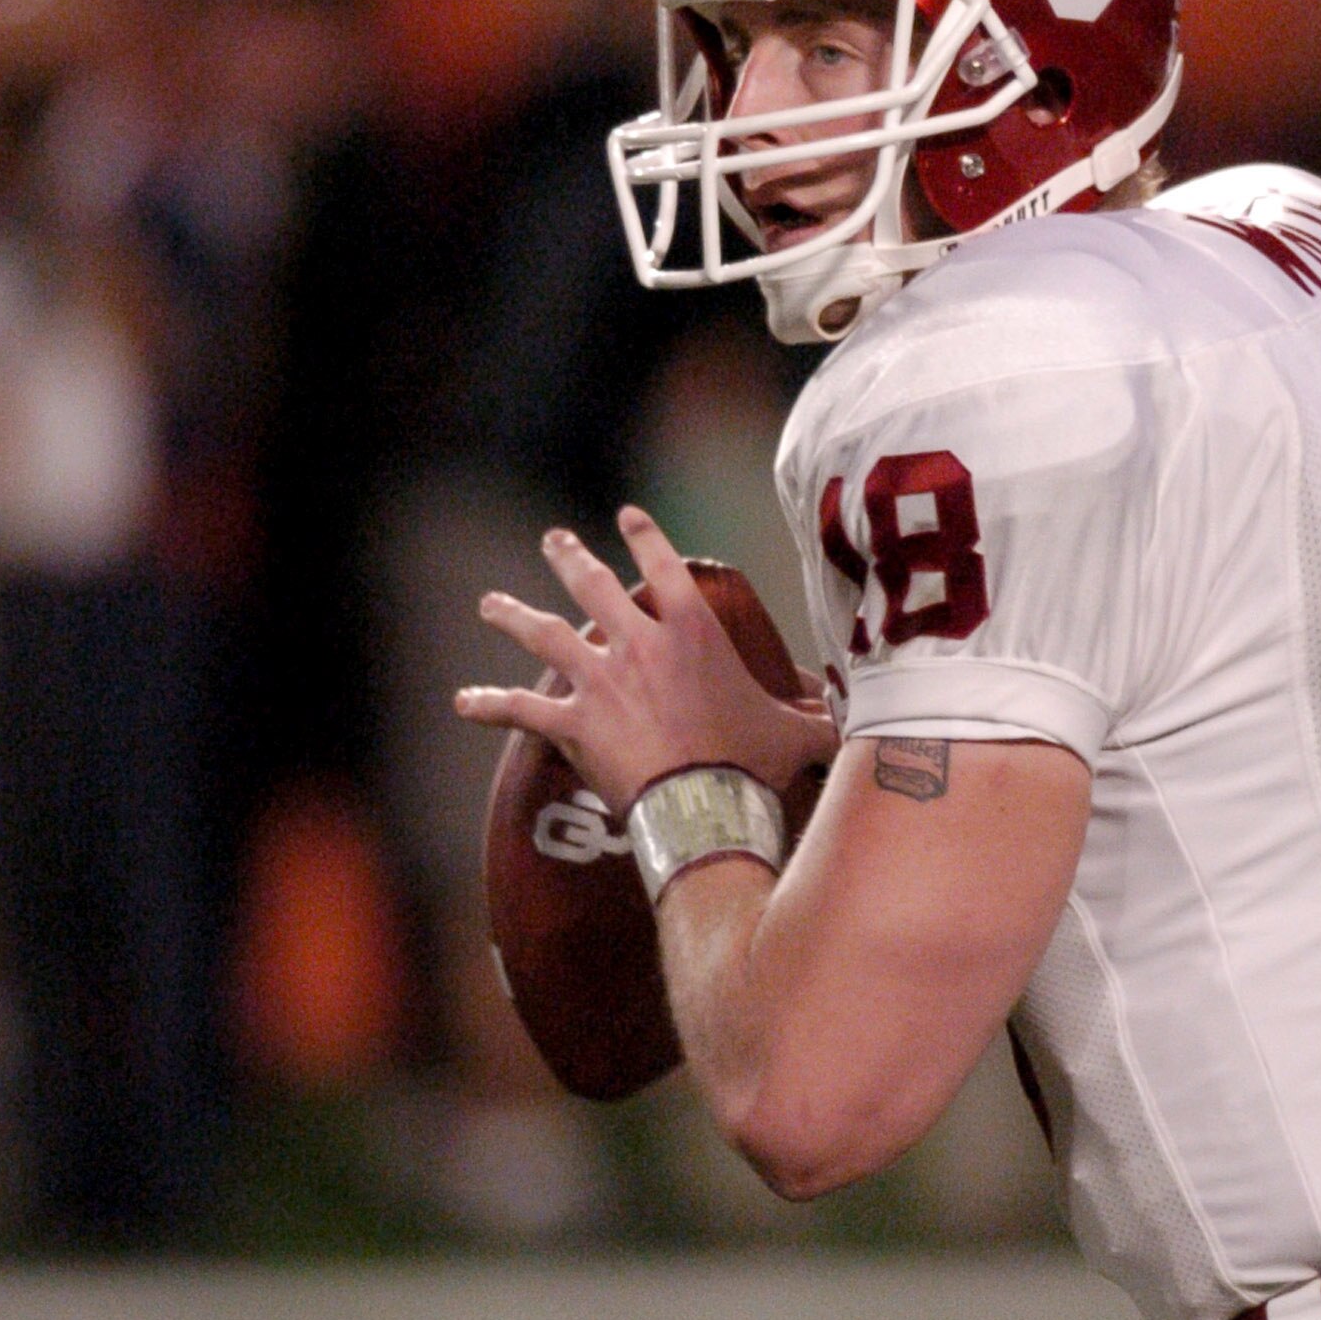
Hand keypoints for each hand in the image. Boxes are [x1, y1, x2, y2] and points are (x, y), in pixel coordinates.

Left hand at [456, 509, 836, 812]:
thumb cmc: (750, 764)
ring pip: (546, 634)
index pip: (666, 566)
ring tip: (492, 604)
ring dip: (514, 615)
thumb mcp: (795, 735)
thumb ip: (820, 720)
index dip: (646, 536)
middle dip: (569, 558)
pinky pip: (520, 710)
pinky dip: (489, 705)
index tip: (627, 515)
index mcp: (693, 632)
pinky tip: (463, 702)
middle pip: (594, 585)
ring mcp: (599, 679)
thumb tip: (857, 721)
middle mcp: (639, 643)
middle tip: (553, 541)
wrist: (702, 804)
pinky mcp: (571, 722)